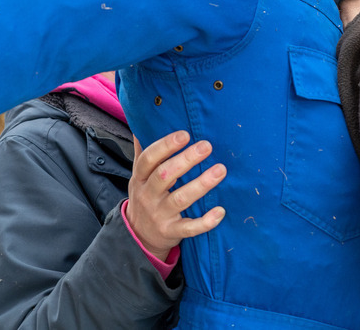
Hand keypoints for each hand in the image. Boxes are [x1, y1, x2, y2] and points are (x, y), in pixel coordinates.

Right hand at [126, 130, 226, 261]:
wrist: (138, 236)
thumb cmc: (146, 196)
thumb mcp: (139, 175)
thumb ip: (144, 151)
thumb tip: (143, 122)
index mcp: (141, 177)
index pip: (149, 159)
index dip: (165, 146)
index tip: (185, 134)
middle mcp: (148, 195)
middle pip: (165, 175)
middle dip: (186, 160)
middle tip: (207, 146)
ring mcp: (159, 215)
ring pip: (180, 199)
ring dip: (201, 184)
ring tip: (221, 170)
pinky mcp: (171, 232)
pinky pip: (189, 228)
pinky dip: (205, 222)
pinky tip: (220, 211)